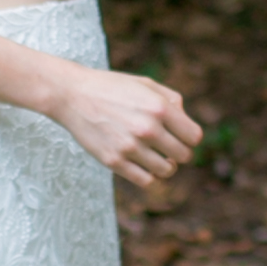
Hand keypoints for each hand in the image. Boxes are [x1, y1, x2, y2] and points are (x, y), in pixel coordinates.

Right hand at [55, 66, 201, 187]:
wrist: (72, 95)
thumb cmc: (112, 88)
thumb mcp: (146, 84)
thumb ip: (171, 101)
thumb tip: (185, 122)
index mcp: (159, 108)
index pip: (194, 137)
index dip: (190, 137)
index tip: (180, 136)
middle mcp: (148, 129)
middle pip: (183, 156)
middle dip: (179, 152)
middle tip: (168, 147)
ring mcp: (130, 147)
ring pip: (167, 171)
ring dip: (166, 165)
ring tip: (157, 157)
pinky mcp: (114, 161)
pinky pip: (146, 180)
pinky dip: (150, 176)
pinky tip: (143, 165)